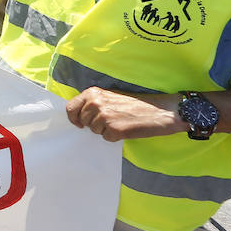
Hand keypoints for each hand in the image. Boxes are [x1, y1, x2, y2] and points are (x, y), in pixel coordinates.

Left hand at [64, 88, 181, 141]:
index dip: (74, 118)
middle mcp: (95, 103)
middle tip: (111, 120)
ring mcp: (104, 116)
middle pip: (83, 122)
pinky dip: (115, 137)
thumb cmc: (136, 104)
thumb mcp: (111, 96)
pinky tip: (126, 129)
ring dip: (105, 130)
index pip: (71, 108)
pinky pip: (107, 138)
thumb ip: (94, 102)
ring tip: (120, 122)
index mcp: (93, 93)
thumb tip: (79, 115)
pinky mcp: (114, 129)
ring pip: (95, 131)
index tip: (79, 123)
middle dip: (94, 124)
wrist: (159, 111)